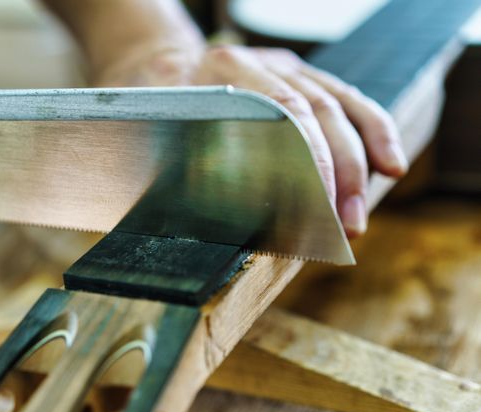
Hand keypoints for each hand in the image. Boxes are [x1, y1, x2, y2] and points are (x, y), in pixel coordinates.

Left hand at [94, 45, 408, 237]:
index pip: (279, 113)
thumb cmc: (145, 109)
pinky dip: (373, 132)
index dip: (304, 164)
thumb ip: (164, 167)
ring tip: (358, 218)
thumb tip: (194, 227)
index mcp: (217, 72)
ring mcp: (280, 66)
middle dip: (336, 176)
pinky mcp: (298, 75)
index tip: (311, 213)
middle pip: (313, 114)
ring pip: (336, 108)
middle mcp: (254, 63)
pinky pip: (346, 99)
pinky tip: (391, 166)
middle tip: (345, 227)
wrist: (152, 67)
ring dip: (356, 166)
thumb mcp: (142, 132)